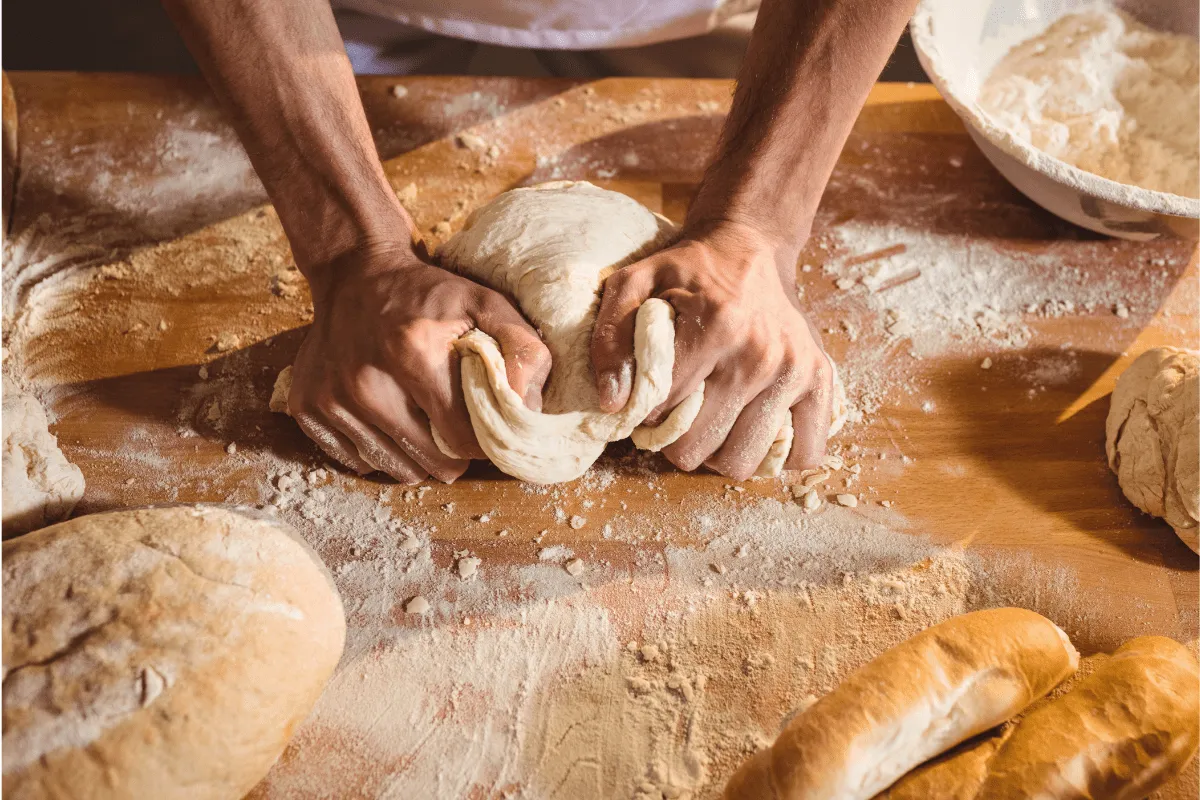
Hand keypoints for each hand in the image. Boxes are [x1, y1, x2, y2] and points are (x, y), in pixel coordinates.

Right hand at [289, 240, 550, 483]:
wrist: (355, 272)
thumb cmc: (428, 295)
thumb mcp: (486, 304)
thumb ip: (523, 349)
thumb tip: (531, 409)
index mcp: (411, 353)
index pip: (460, 440)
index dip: (481, 442)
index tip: (483, 426)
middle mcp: (363, 380)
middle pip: (427, 463)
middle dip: (450, 453)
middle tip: (453, 423)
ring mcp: (330, 397)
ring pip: (392, 469)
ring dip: (414, 455)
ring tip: (420, 418)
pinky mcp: (307, 407)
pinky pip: (355, 461)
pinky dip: (377, 450)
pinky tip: (387, 417)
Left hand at [591, 221, 833, 479]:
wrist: (750, 246)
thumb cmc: (687, 270)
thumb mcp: (634, 284)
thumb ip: (611, 340)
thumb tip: (614, 403)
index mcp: (716, 327)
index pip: (662, 412)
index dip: (645, 413)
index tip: (650, 396)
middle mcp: (760, 354)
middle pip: (698, 448)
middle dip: (677, 438)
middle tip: (679, 412)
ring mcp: (795, 371)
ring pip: (741, 462)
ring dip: (719, 452)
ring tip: (713, 421)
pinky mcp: (820, 381)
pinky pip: (805, 455)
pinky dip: (775, 457)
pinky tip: (752, 430)